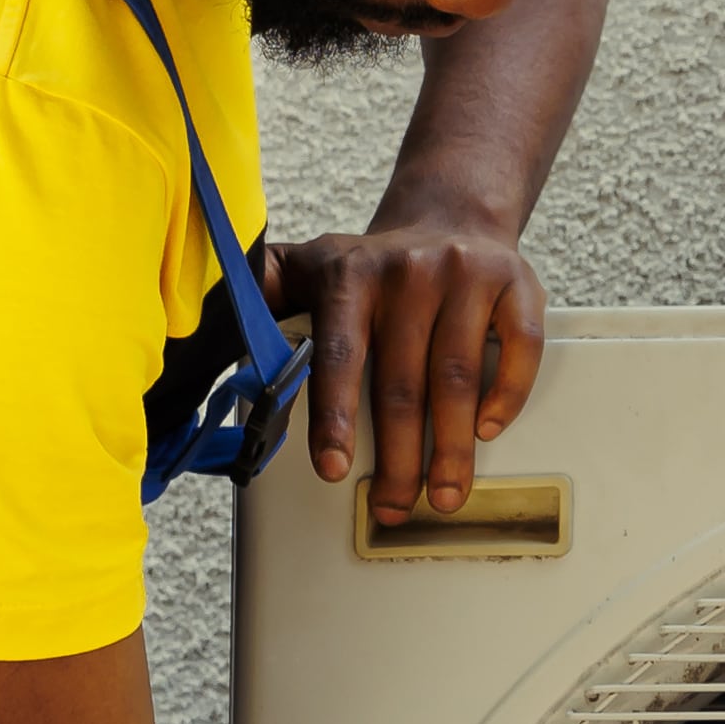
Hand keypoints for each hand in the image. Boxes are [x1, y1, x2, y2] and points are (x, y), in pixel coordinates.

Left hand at [263, 214, 545, 522]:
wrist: (450, 217)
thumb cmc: (375, 265)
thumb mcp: (305, 266)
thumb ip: (260, 295)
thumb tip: (203, 327)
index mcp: (351, 275)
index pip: (341, 356)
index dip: (336, 418)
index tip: (335, 468)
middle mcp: (410, 271)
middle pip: (404, 382)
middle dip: (400, 458)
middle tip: (396, 506)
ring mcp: (467, 275)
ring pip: (460, 378)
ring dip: (452, 448)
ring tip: (444, 492)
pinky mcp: (517, 282)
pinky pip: (521, 349)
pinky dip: (507, 396)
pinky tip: (488, 430)